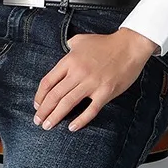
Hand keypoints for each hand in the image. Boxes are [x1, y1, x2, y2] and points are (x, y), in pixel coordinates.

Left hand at [33, 27, 158, 131]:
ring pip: (67, 103)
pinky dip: (80, 120)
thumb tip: (65, 49)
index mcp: (69, 61)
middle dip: (43, 111)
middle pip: (55, 95)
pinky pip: (90, 110)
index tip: (37, 105)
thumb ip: (70, 46)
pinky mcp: (105, 92)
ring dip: (55, 117)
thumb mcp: (82, 40)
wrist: (130, 46)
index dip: (40, 96)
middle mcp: (78, 73)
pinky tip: (72, 127)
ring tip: (48, 126)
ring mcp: (91, 83)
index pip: (48, 82)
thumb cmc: (106, 43)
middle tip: (38, 121)